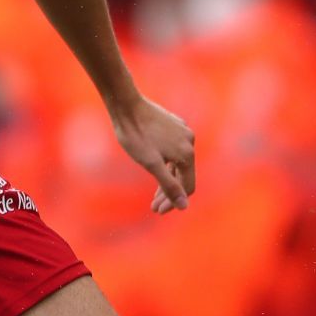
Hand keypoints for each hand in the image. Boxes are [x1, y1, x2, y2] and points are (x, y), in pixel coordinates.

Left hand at [109, 95, 196, 214]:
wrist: (125, 104)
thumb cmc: (135, 135)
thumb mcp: (151, 164)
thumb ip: (169, 185)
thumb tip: (184, 206)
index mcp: (187, 154)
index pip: (187, 187)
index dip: (173, 202)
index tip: (158, 211)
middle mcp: (190, 142)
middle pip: (183, 176)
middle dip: (168, 194)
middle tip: (153, 207)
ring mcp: (182, 132)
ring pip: (178, 163)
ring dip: (167, 180)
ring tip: (153, 194)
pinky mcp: (173, 125)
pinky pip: (174, 151)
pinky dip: (166, 164)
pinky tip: (156, 169)